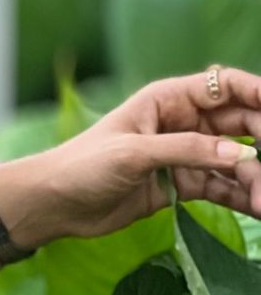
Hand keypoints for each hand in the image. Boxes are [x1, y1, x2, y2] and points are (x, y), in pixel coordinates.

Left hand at [30, 64, 260, 241]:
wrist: (54, 204)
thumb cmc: (82, 165)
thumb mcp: (133, 153)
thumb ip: (186, 151)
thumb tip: (240, 156)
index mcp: (168, 99)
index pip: (224, 85)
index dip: (257, 92)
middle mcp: (182, 123)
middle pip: (240, 123)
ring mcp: (185, 155)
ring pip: (236, 161)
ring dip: (256, 178)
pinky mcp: (183, 184)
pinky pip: (223, 188)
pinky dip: (243, 198)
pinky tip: (260, 209)